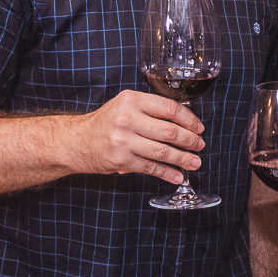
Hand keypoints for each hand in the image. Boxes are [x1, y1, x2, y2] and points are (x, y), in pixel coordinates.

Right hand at [74, 90, 203, 184]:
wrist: (78, 141)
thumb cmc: (106, 122)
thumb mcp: (125, 105)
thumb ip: (150, 108)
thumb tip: (183, 120)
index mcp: (132, 101)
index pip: (169, 108)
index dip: (189, 119)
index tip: (198, 127)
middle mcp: (128, 120)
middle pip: (169, 132)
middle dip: (190, 141)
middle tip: (200, 145)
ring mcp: (124, 141)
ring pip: (163, 152)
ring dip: (183, 159)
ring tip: (195, 162)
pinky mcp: (122, 161)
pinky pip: (151, 168)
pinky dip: (167, 173)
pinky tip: (178, 176)